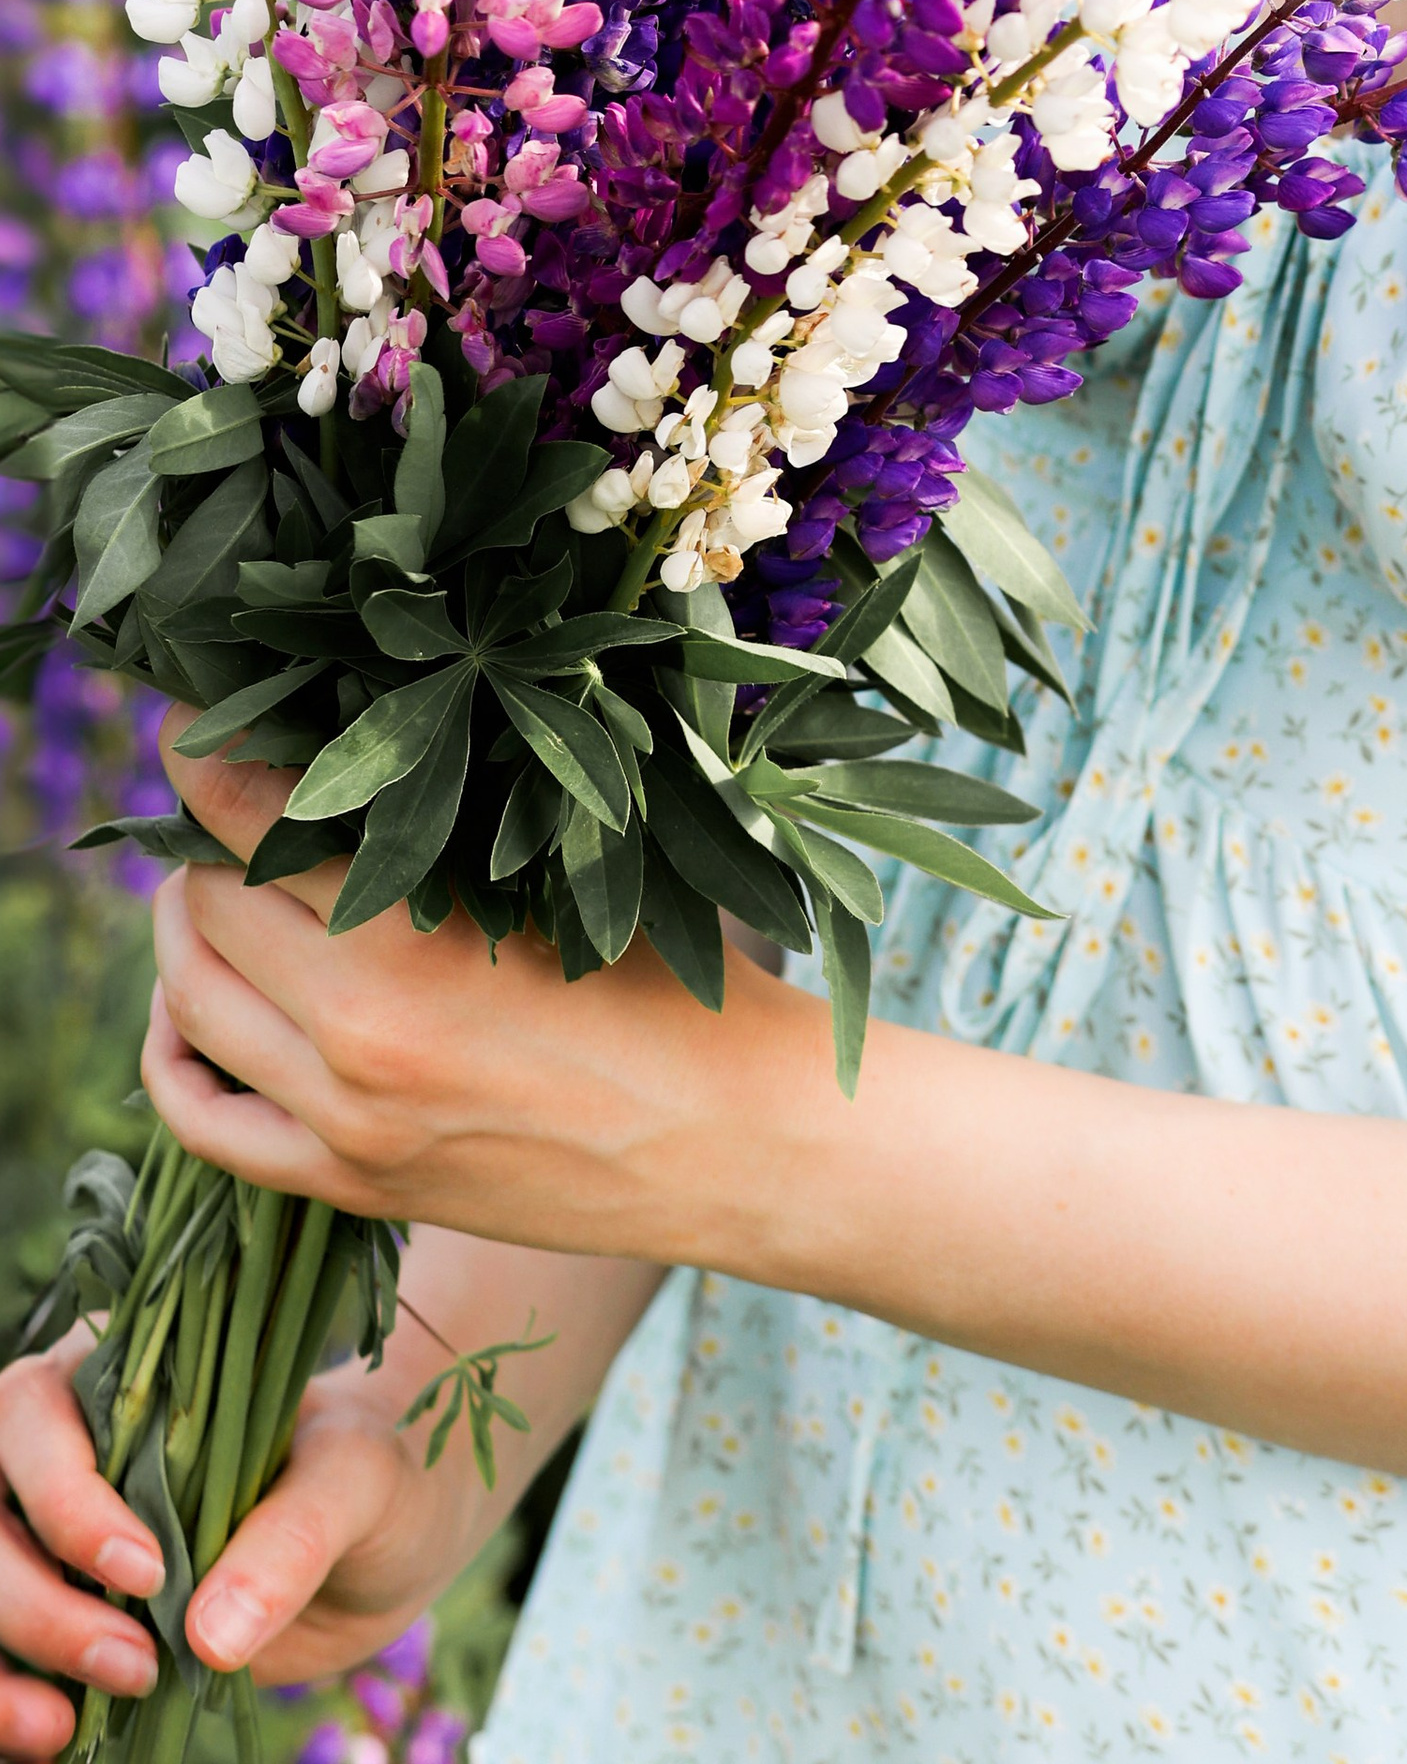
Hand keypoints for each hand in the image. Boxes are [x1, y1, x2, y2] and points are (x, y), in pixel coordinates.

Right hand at [0, 1316, 480, 1754]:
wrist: (384, 1539)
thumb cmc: (370, 1471)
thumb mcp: (355, 1478)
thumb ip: (293, 1535)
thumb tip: (211, 1636)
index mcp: (127, 1375)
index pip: (36, 1414)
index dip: (66, 1498)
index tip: (144, 1570)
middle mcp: (69, 1451)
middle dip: (31, 1599)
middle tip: (127, 1662)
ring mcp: (58, 1540)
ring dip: (3, 1666)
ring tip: (62, 1730)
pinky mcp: (71, 1616)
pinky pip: (9, 1655)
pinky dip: (8, 1702)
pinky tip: (54, 1736)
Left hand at [145, 730, 822, 1259]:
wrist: (729, 1142)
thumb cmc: (670, 982)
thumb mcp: (563, 878)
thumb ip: (445, 831)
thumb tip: (351, 752)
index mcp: (412, 946)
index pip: (252, 826)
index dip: (207, 762)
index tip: (196, 722)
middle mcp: (354, 1040)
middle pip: (206, 909)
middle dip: (204, 843)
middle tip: (232, 805)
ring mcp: (342, 1124)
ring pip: (190, 1005)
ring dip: (184, 934)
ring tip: (213, 888)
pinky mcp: (349, 1187)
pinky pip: (203, 1123)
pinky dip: (175, 1057)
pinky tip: (193, 1014)